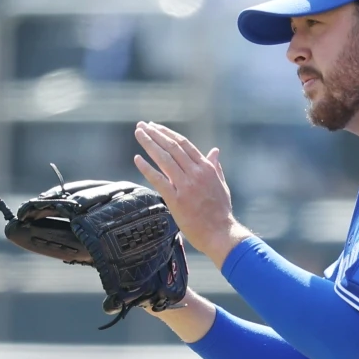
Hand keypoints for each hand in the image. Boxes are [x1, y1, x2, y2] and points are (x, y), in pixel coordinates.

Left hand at [133, 121, 250, 265]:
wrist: (220, 233)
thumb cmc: (221, 211)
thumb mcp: (221, 184)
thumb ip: (215, 166)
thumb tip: (215, 150)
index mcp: (206, 168)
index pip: (184, 144)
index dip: (168, 133)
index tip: (156, 127)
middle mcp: (196, 173)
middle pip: (172, 147)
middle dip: (155, 134)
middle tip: (142, 125)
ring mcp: (186, 186)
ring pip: (164, 158)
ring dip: (149, 143)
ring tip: (138, 133)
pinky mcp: (176, 199)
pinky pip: (158, 179)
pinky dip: (147, 167)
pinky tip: (137, 158)